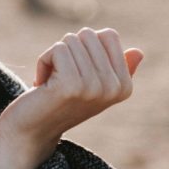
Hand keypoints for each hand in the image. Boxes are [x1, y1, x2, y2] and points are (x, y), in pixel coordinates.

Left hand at [0, 28, 142, 168]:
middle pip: (89, 35)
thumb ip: (113, 69)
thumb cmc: (59, 104)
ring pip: (71, 40)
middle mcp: (114, 88)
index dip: (84, 47)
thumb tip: (137, 52)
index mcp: (124, 86)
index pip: (109, 35)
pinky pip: (57, 49)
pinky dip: (43, 61)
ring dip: (53, 57)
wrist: (30, 133)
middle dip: (68, 51)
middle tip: (60, 79)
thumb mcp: (91, 86)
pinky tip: (41, 84)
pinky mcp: (71, 84)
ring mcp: (94, 87)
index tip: (75, 72)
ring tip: (51, 83)